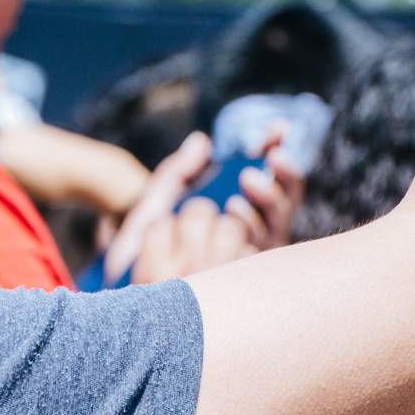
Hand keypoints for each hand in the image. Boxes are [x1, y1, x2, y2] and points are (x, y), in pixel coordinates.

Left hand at [105, 127, 306, 283]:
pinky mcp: (247, 277)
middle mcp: (254, 230)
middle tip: (269, 156)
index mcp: (240, 206)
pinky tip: (233, 210)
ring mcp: (253, 254)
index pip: (271, 173)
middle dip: (284, 173)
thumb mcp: (158, 202)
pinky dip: (251, 224)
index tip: (278, 128)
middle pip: (286, 196)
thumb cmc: (147, 247)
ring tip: (244, 183)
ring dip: (266, 196)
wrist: (128, 287)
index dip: (278, 148)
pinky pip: (262, 250)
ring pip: (277, 221)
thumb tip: (203, 142)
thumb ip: (179, 171)